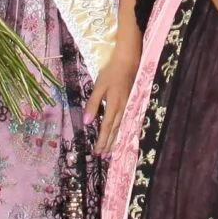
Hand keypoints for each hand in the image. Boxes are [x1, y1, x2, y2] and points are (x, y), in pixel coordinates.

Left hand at [86, 32, 142, 154]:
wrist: (129, 61)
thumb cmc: (111, 72)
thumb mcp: (99, 86)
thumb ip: (93, 104)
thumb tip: (87, 122)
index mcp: (113, 105)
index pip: (106, 127)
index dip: (102, 140)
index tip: (97, 152)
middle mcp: (122, 109)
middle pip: (115, 131)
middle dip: (109, 144)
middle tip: (103, 157)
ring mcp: (128, 106)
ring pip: (121, 127)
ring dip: (115, 140)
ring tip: (111, 152)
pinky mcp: (130, 103)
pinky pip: (126, 122)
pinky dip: (122, 131)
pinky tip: (121, 135)